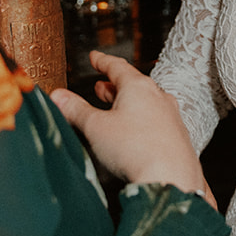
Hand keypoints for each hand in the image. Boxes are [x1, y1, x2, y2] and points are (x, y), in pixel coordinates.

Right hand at [50, 51, 209, 202]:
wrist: (171, 178)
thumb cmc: (135, 149)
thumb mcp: (96, 127)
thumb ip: (76, 110)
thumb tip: (58, 96)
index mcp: (138, 87)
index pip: (117, 66)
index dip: (103, 61)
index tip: (95, 57)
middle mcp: (158, 97)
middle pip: (133, 84)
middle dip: (114, 85)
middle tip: (101, 86)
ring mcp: (170, 116)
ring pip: (146, 103)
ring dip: (128, 103)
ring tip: (115, 108)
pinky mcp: (177, 136)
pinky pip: (156, 121)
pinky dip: (141, 120)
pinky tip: (135, 134)